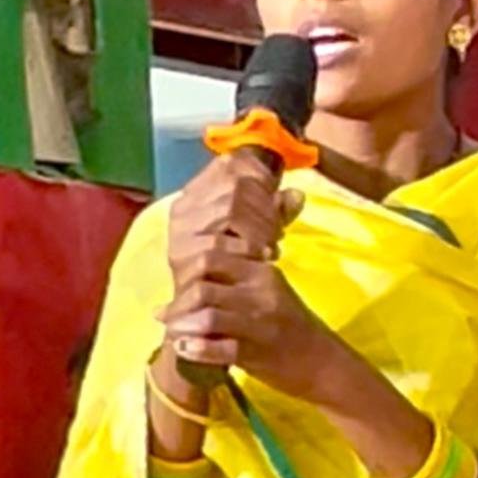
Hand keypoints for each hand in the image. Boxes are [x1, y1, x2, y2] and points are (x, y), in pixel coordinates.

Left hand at [159, 244, 340, 399]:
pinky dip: (195, 349)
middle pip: (202, 284)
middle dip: (178, 301)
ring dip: (180, 326)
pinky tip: (184, 350)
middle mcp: (260, 292)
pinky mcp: (257, 353)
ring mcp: (259, 323)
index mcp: (261, 271)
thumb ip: (233, 282)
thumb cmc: (289, 326)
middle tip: (166, 315)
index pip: (211, 255)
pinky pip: (217, 349)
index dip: (185, 271)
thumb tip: (185, 283)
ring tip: (172, 334)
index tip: (175, 289)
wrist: (322, 362)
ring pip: (206, 315)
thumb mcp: (268, 292)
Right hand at [167, 151, 302, 290]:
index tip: (276, 198)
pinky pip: (219, 241)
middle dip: (265, 208)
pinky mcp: (181, 255)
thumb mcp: (257, 233)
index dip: (259, 176)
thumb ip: (275, 213)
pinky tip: (262, 259)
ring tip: (271, 248)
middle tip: (278, 232)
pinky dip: (247, 247)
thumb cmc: (232, 269)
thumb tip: (297, 196)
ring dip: (259, 227)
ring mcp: (180, 230)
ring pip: (229, 209)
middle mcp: (183, 207)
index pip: (230, 164)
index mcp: (198, 192)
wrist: (201, 313)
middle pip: (235, 186)